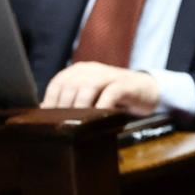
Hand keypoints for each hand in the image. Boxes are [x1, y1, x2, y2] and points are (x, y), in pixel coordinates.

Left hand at [41, 61, 160, 115]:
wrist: (147, 91)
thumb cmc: (116, 98)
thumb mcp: (91, 97)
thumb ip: (71, 101)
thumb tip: (46, 110)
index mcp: (80, 71)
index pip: (58, 83)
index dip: (51, 101)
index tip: (48, 118)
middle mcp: (92, 70)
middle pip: (71, 85)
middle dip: (65, 106)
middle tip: (63, 125)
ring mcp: (109, 76)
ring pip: (88, 87)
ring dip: (81, 106)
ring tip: (78, 122)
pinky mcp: (125, 85)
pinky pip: (110, 93)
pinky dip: (102, 105)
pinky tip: (98, 117)